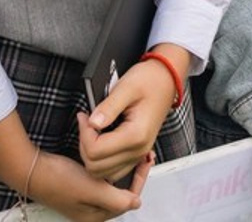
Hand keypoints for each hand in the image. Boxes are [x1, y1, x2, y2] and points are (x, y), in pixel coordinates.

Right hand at [32, 150, 152, 220]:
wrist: (33, 170)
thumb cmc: (58, 179)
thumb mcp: (90, 188)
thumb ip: (114, 199)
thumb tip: (136, 204)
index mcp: (95, 216)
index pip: (129, 200)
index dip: (141, 179)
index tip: (146, 160)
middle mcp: (91, 212)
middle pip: (124, 193)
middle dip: (136, 174)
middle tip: (143, 156)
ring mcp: (86, 201)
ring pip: (115, 186)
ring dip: (127, 170)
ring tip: (133, 156)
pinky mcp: (81, 190)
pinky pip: (105, 180)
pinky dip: (114, 168)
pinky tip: (115, 158)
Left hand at [80, 47, 189, 180]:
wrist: (167, 78)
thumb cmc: (150, 80)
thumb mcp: (126, 87)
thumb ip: (108, 107)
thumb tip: (91, 123)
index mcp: (136, 135)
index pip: (96, 150)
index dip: (84, 133)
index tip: (85, 117)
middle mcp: (139, 150)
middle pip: (96, 167)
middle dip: (85, 145)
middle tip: (86, 123)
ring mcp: (138, 154)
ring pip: (102, 173)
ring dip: (91, 156)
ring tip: (92, 132)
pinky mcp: (136, 154)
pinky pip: (112, 170)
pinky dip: (101, 161)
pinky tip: (100, 141)